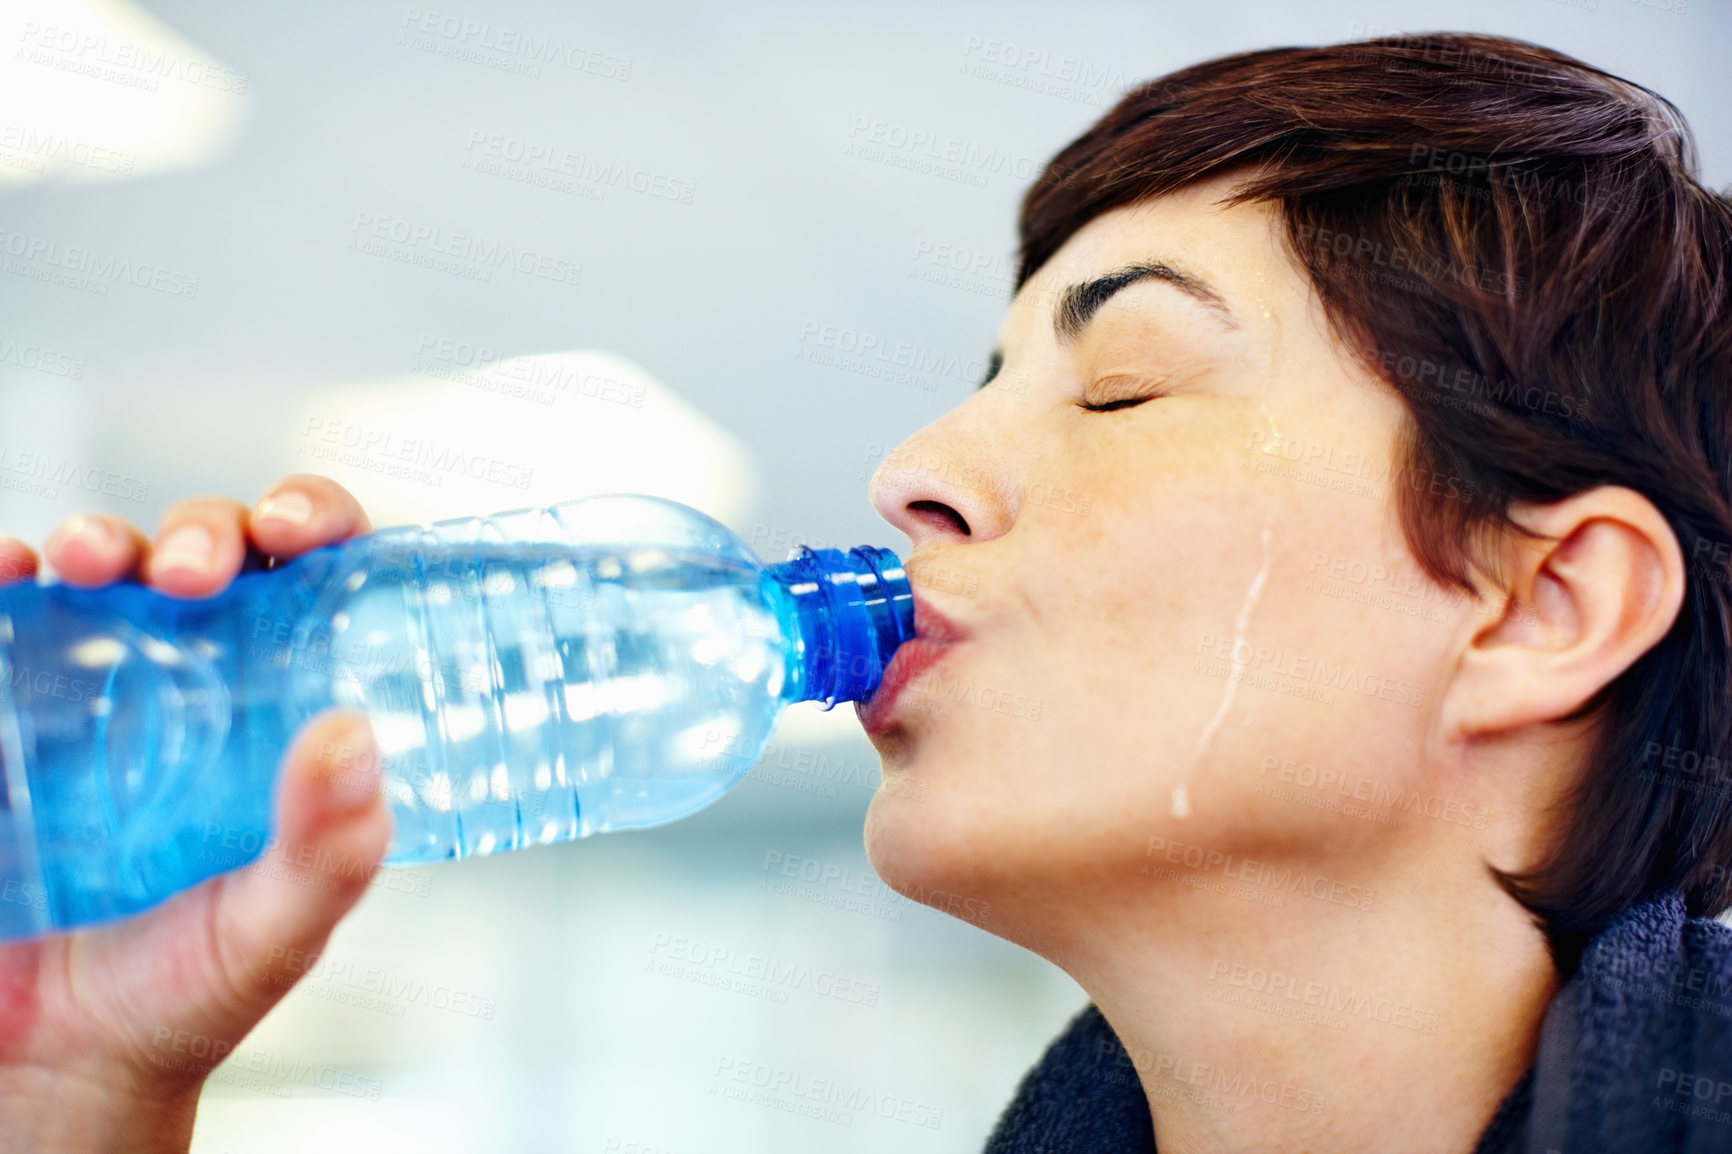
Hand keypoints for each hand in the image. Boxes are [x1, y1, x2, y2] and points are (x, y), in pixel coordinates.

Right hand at [0, 475, 390, 1152]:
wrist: (63, 1059)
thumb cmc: (188, 991)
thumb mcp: (277, 929)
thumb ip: (329, 852)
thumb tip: (356, 736)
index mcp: (288, 710)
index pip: (320, 586)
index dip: (317, 526)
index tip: (303, 527)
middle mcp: (202, 680)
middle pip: (216, 556)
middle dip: (206, 533)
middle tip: (197, 572)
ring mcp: (103, 689)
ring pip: (109, 569)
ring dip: (103, 538)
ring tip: (92, 559)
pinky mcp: (18, 711)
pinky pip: (11, 623)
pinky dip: (6, 581)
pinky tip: (8, 577)